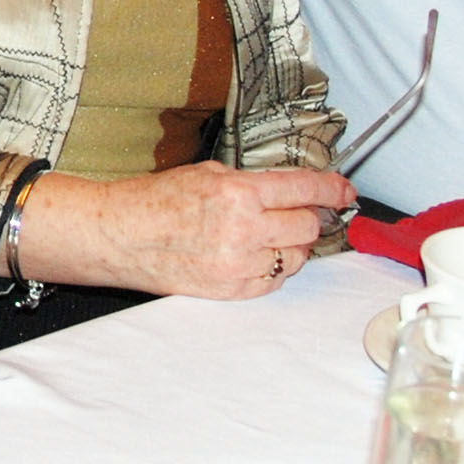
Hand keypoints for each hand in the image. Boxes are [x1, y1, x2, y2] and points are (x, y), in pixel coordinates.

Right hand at [22, 163, 352, 301]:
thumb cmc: (154, 200)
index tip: (344, 192)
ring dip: (291, 245)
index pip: (305, 189)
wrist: (118, 235)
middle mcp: (244, 230)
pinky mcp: (231, 290)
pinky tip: (253, 254)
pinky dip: (273, 267)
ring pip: (296, 257)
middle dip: (309, 217)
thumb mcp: (207, 173)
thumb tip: (291, 191)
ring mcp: (239, 264)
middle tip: (299, 213)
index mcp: (239, 193)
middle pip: (308, 226)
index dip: (333, 189)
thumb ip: (252, 183)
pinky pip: (274, 280)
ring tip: (266, 235)